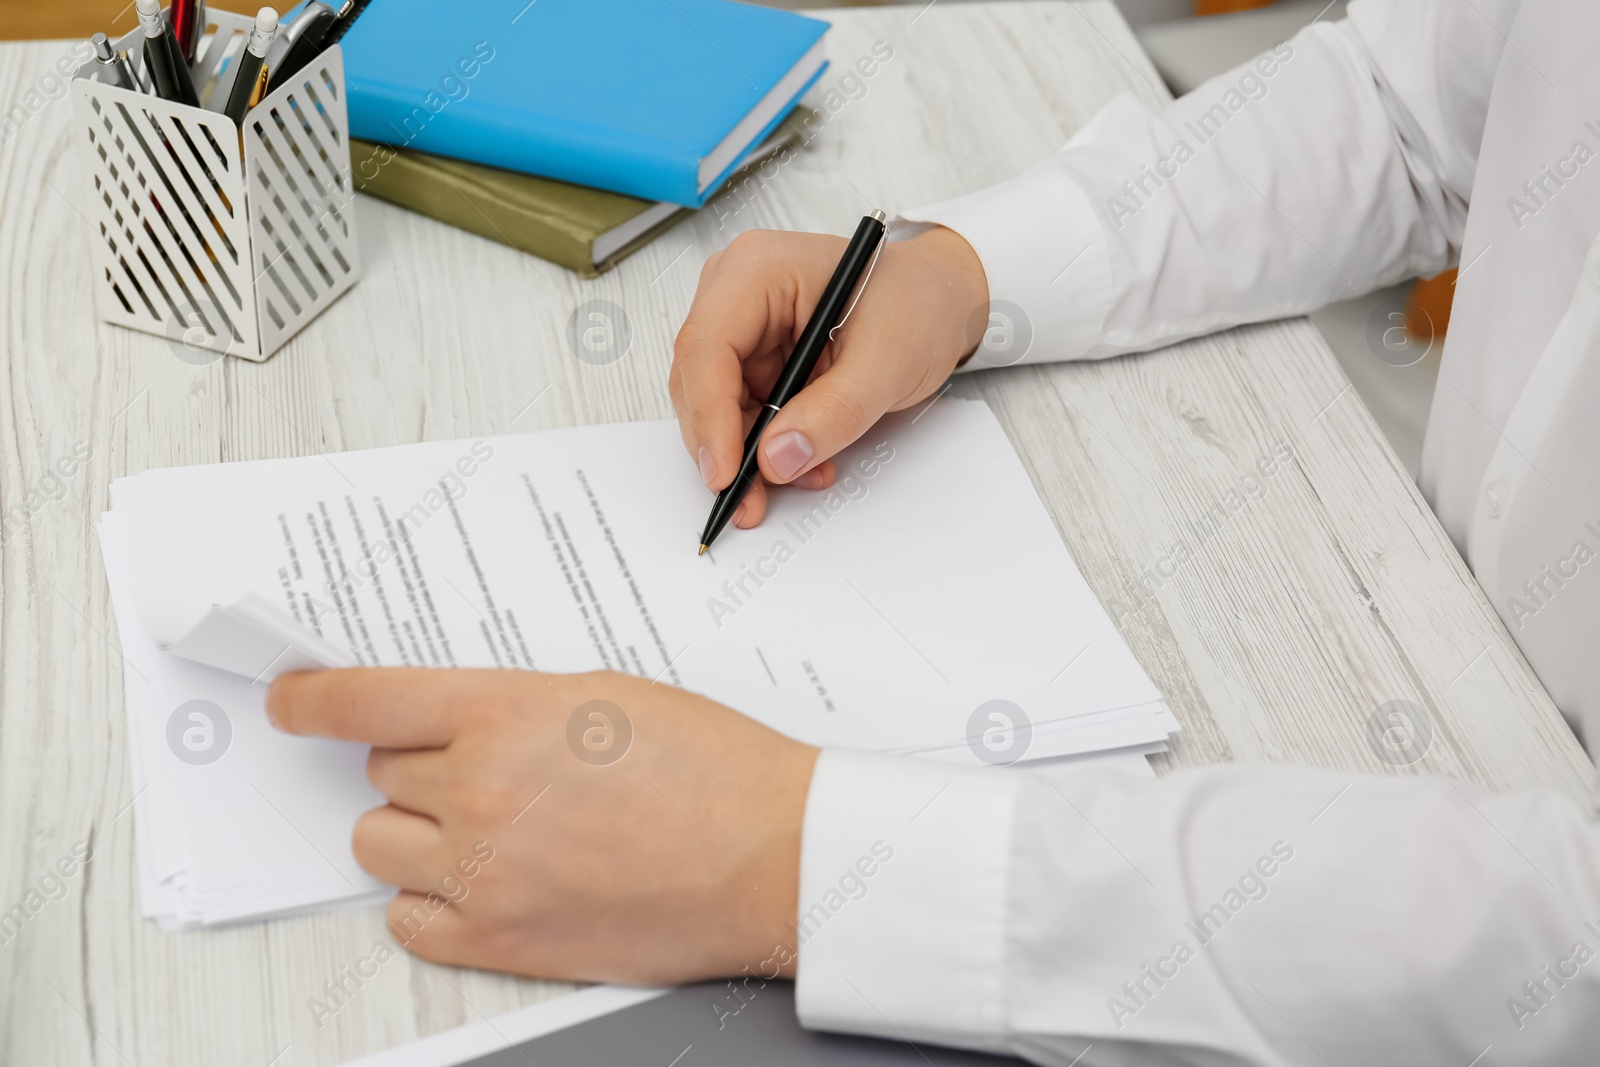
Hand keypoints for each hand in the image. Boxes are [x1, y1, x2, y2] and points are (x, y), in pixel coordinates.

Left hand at [266, 668, 818, 984]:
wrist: (770, 854)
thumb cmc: (712, 769)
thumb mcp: (607, 694)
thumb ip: (514, 705)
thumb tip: (453, 724)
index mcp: (505, 710)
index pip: (363, 699)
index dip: (311, 700)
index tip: (289, 702)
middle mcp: (478, 787)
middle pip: (382, 772)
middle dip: (426, 766)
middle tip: (491, 772)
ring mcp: (481, 869)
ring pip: (380, 842)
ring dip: (418, 831)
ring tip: (487, 830)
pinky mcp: (497, 938)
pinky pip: (407, 917)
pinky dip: (430, 899)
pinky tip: (483, 883)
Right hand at [670, 224, 988, 528]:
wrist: (940, 302)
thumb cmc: (918, 304)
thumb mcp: (887, 362)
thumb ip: (833, 412)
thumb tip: (776, 458)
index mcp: (758, 269)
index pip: (706, 347)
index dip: (708, 416)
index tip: (725, 472)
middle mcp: (736, 292)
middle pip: (699, 380)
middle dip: (723, 446)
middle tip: (747, 501)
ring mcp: (742, 326)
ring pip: (714, 404)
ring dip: (747, 452)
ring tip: (794, 479)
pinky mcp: (754, 357)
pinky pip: (741, 412)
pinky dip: (766, 445)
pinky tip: (802, 461)